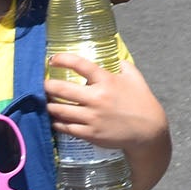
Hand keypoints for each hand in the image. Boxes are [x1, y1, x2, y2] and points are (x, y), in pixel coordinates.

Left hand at [46, 52, 164, 149]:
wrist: (148, 131)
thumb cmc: (142, 102)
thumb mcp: (135, 78)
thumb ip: (123, 65)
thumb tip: (113, 56)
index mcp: (107, 81)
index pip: (81, 65)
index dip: (63, 59)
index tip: (52, 59)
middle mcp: (96, 98)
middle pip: (62, 90)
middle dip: (47, 86)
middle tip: (42, 84)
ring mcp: (92, 117)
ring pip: (59, 110)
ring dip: (49, 104)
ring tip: (46, 101)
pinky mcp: (89, 133)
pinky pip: (66, 127)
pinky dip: (57, 122)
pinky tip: (54, 118)